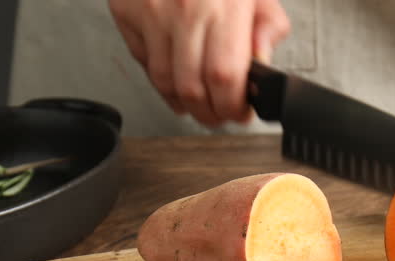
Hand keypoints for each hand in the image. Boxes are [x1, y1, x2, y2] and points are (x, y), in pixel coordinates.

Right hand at [108, 0, 289, 126]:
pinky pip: (143, 62)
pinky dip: (161, 81)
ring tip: (200, 105)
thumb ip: (267, 27)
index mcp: (224, 6)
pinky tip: (177, 80)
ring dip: (185, 104)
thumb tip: (262, 65)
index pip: (224, 77)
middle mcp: (185, 11)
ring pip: (164, 82)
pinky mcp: (127, 13)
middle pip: (192, 88)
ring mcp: (152, 14)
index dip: (232, 106)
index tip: (241, 113)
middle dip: (210, 114)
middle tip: (221, 116)